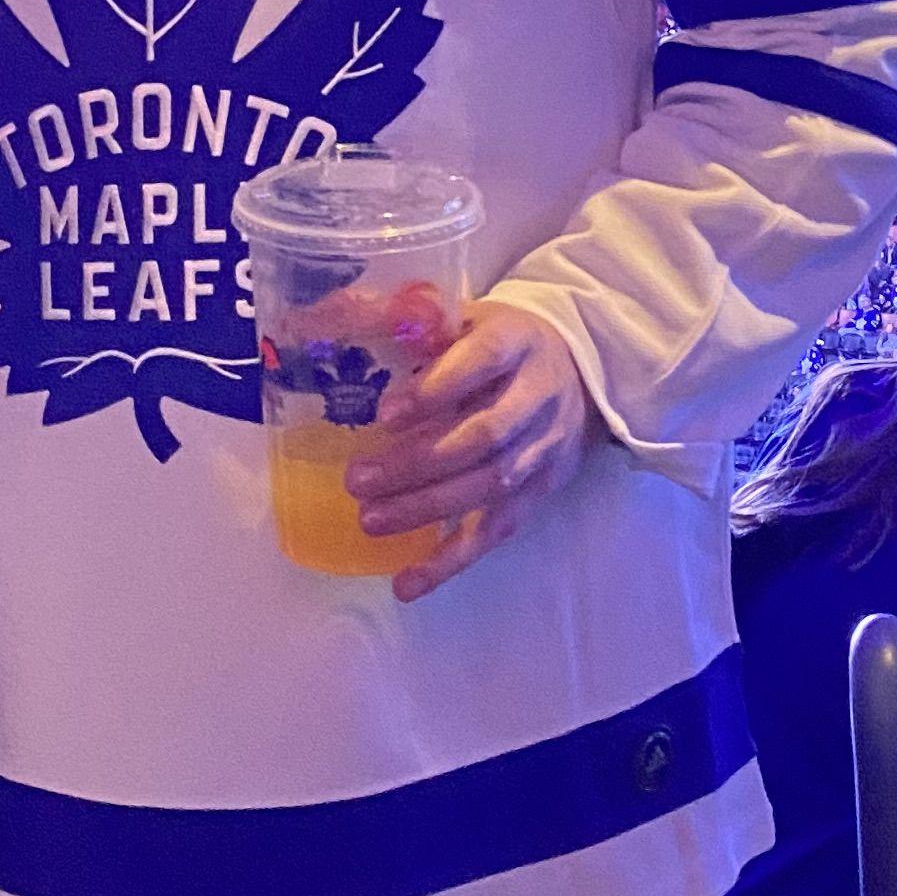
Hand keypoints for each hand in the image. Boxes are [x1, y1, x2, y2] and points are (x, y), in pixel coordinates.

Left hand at [343, 298, 592, 603]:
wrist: (578, 368)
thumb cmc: (498, 339)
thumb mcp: (461, 314)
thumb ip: (401, 317)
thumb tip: (317, 315)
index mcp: (516, 341)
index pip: (483, 362)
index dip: (437, 390)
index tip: (385, 415)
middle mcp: (537, 397)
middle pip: (484, 437)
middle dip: (418, 462)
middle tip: (358, 479)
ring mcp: (543, 449)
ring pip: (490, 486)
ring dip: (427, 508)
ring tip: (369, 520)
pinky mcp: (539, 492)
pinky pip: (496, 531)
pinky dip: (451, 560)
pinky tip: (408, 582)